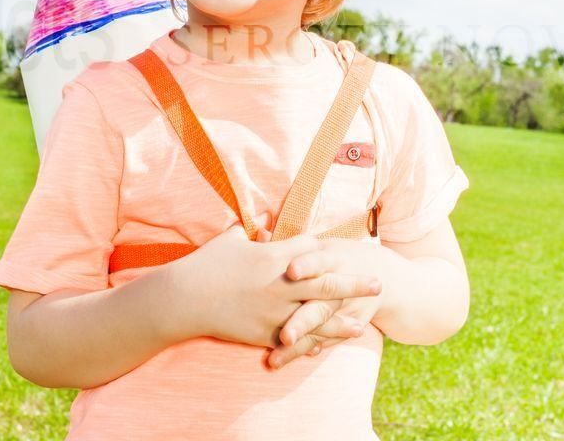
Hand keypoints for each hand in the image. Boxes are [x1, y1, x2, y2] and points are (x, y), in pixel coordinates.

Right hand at [169, 215, 381, 349]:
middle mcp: (281, 283)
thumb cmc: (206, 264)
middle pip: (327, 282)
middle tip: (378, 283)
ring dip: (342, 320)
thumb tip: (263, 219)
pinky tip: (327, 346)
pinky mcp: (265, 332)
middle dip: (355, 283)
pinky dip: (312, 341)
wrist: (185, 299)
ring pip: (317, 316)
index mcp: (274, 255)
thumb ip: (250, 228)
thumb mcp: (230, 239)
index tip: (342, 252)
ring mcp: (275, 310)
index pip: (312, 250)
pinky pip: (295, 338)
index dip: (326, 251)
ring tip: (364, 323)